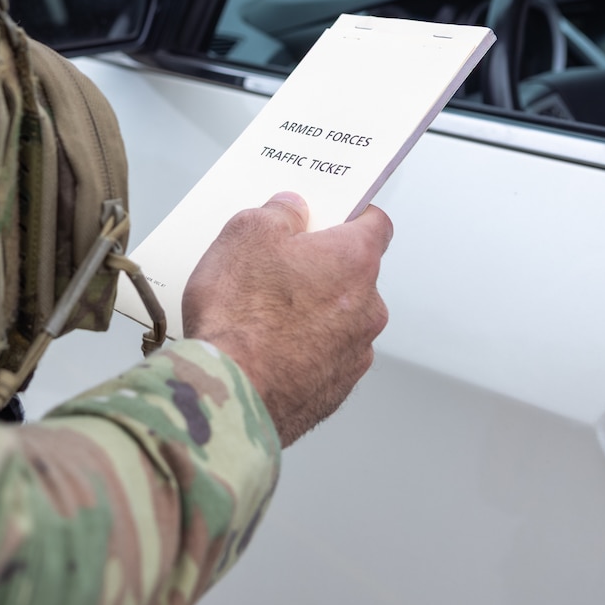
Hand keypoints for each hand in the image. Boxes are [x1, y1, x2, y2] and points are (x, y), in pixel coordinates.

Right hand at [181, 192, 392, 446]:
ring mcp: (356, 352)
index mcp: (354, 260)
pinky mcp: (336, 390)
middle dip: (319, 268)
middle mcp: (368, 307)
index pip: (375, 224)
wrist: (230, 394)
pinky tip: (263, 350)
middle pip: (352, 274)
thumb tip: (291, 209)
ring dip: (311, 313)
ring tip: (259, 316)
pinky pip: (324, 356)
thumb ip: (277, 213)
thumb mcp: (245, 235)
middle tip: (274, 267)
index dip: (348, 215)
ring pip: (339, 319)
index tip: (324, 215)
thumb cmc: (239, 317)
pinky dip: (302, 350)